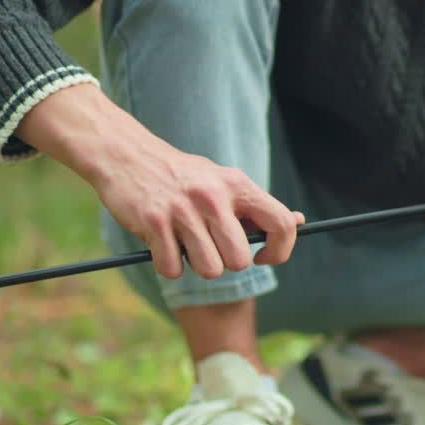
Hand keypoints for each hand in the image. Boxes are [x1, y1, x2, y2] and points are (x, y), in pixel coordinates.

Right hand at [18, 84, 303, 279]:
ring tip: (184, 243)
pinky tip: (162, 243)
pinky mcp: (154, 222)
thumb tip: (298, 221)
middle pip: (239, 260)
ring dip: (195, 265)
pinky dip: (167, 265)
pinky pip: (172, 269)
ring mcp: (183, 210)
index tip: (263, 257)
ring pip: (209, 270)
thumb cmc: (181, 176)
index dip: (280, 251)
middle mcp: (213, 196)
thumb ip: (255, 206)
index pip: (282, 224)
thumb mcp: (222, 181)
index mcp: (237, 184)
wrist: (126, 155)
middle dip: (226, 263)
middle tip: (209, 245)